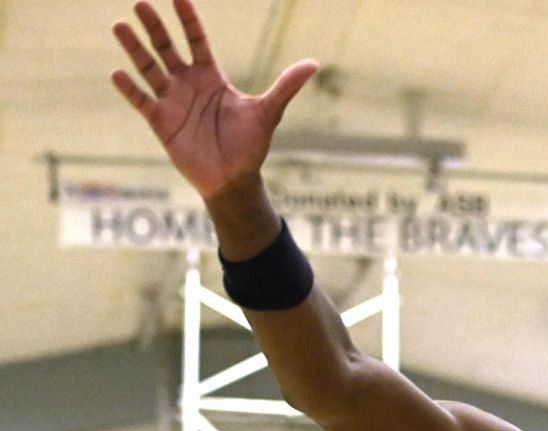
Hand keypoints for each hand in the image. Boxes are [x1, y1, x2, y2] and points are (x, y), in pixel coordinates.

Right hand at [110, 0, 315, 200]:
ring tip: (120, 26)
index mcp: (210, 77)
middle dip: (155, 27)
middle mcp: (187, 84)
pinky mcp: (160, 121)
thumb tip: (314, 64)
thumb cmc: (250, 146)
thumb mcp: (268, 112)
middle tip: (141, 3)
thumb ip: (285, 86)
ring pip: (148, 68)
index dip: (188, 19)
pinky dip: (129, 89)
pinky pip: (141, 101)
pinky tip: (117, 73)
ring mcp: (171, 101)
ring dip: (134, 49)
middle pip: (167, 48)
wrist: (234, 180)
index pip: (196, 40)